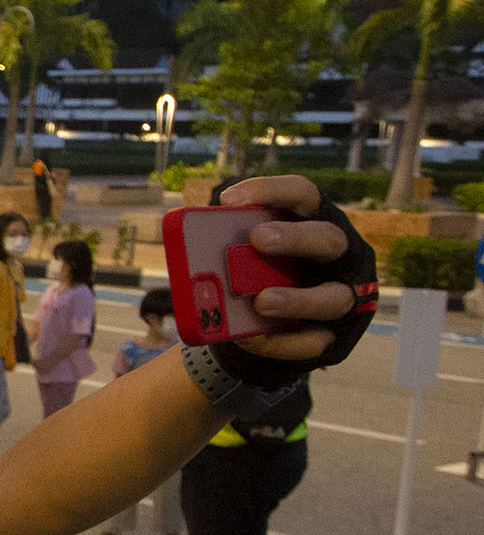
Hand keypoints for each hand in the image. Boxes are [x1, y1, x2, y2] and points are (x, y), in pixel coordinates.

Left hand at [214, 174, 376, 373]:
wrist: (267, 332)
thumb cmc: (256, 281)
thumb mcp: (244, 261)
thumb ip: (228, 253)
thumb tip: (192, 256)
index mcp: (313, 225)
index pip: (302, 195)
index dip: (271, 191)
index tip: (228, 200)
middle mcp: (339, 258)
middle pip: (328, 239)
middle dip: (295, 238)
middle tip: (259, 239)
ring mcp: (343, 297)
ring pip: (332, 298)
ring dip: (296, 299)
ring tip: (261, 302)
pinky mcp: (334, 337)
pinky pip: (311, 342)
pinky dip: (278, 342)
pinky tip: (249, 339)